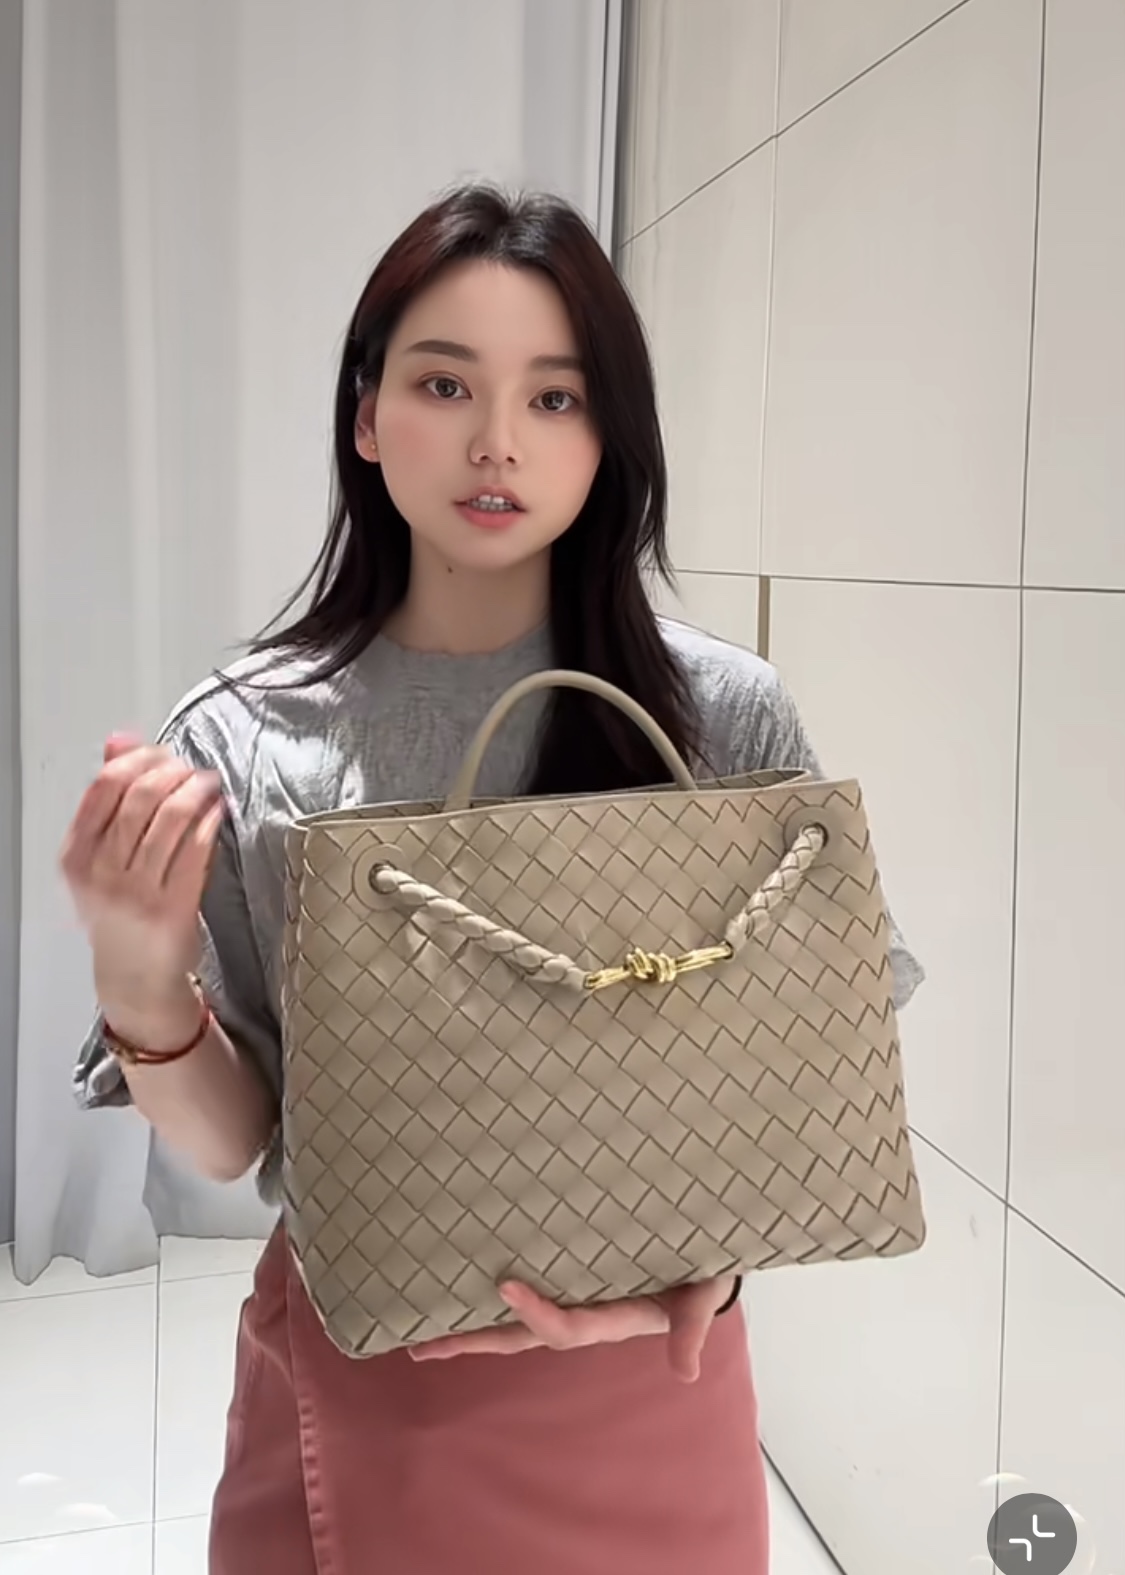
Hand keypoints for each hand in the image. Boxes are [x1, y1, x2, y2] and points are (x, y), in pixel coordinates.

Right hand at [60, 735, 224, 1008]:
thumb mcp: (99, 858)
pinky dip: (210, 821)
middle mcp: (102, 873)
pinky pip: (196, 850)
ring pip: (170, 819)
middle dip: (171, 771)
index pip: (103, 788)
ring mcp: (138, 892)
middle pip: (140, 797)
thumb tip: (120, 740)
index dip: (137, 760)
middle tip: (189, 768)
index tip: (159, 754)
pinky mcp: (173, 906)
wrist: (134, 977)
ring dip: (195, 790)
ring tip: (208, 783)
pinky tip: (217, 811)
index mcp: (77, 856)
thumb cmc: (119, 911)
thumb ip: (109, 800)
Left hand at [409, 1275, 738, 1383]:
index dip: (536, 1312)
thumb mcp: (703, 1296)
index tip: (505, 1286)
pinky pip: (528, 1291)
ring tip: (423, 1331)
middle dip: (475, 1342)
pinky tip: (461, 1292)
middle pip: (521, 1337)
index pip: (565, 1325)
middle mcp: (584, 1314)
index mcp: (612, 1318)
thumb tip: (684, 1371)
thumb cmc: (702, 1274)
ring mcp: (574, 1299)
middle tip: (423, 1345)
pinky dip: (494, 1302)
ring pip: (515, 1322)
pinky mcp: (570, 1278)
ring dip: (472, 1328)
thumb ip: (691, 1326)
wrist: (703, 1260)